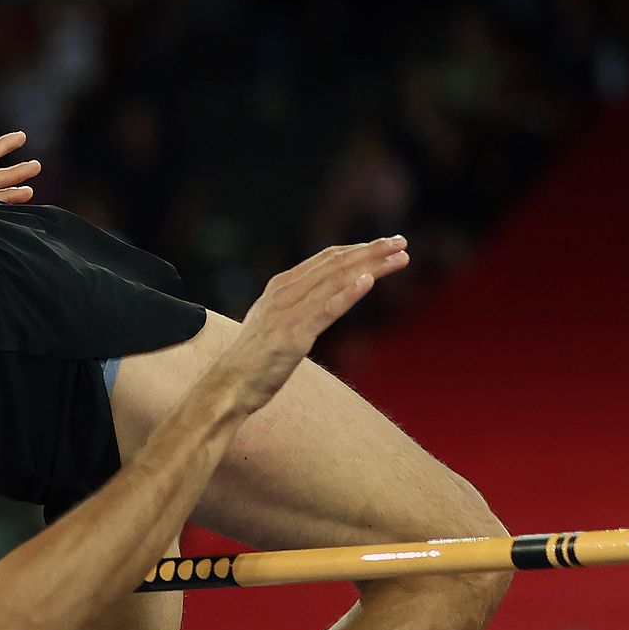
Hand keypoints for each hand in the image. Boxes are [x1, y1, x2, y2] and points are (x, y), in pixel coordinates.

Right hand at [212, 237, 410, 410]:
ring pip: (336, 282)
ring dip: (371, 266)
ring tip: (399, 257)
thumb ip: (295, 306)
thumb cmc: (251, 359)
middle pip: (335, 264)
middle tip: (401, 243)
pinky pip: (325, 310)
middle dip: (371, 251)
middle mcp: (284, 294)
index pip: (325, 259)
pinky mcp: (292, 337)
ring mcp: (287, 314)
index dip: (358, 249)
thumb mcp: (273, 323)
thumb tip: (320, 299)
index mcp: (280, 287)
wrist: (226, 386)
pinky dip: (348, 295)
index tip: (385, 244)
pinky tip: (368, 281)